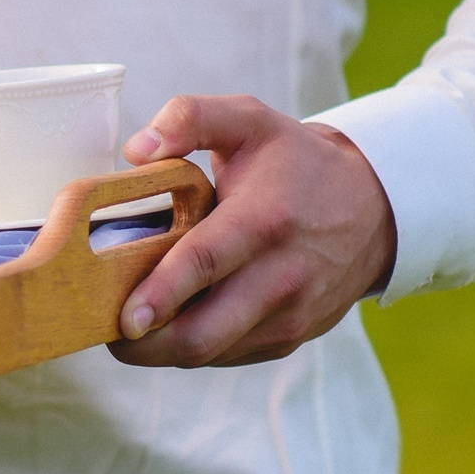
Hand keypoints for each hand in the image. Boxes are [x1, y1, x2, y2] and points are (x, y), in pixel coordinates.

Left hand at [115, 95, 396, 368]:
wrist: (373, 207)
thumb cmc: (294, 161)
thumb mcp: (248, 119)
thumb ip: (189, 118)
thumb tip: (136, 151)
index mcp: (264, 219)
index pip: (206, 263)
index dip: (161, 294)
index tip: (123, 319)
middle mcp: (281, 277)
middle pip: (203, 333)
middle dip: (145, 343)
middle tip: (101, 326)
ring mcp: (289, 316)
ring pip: (209, 352)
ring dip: (161, 348)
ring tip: (127, 320)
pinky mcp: (289, 339)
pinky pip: (226, 355)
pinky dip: (190, 345)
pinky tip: (170, 319)